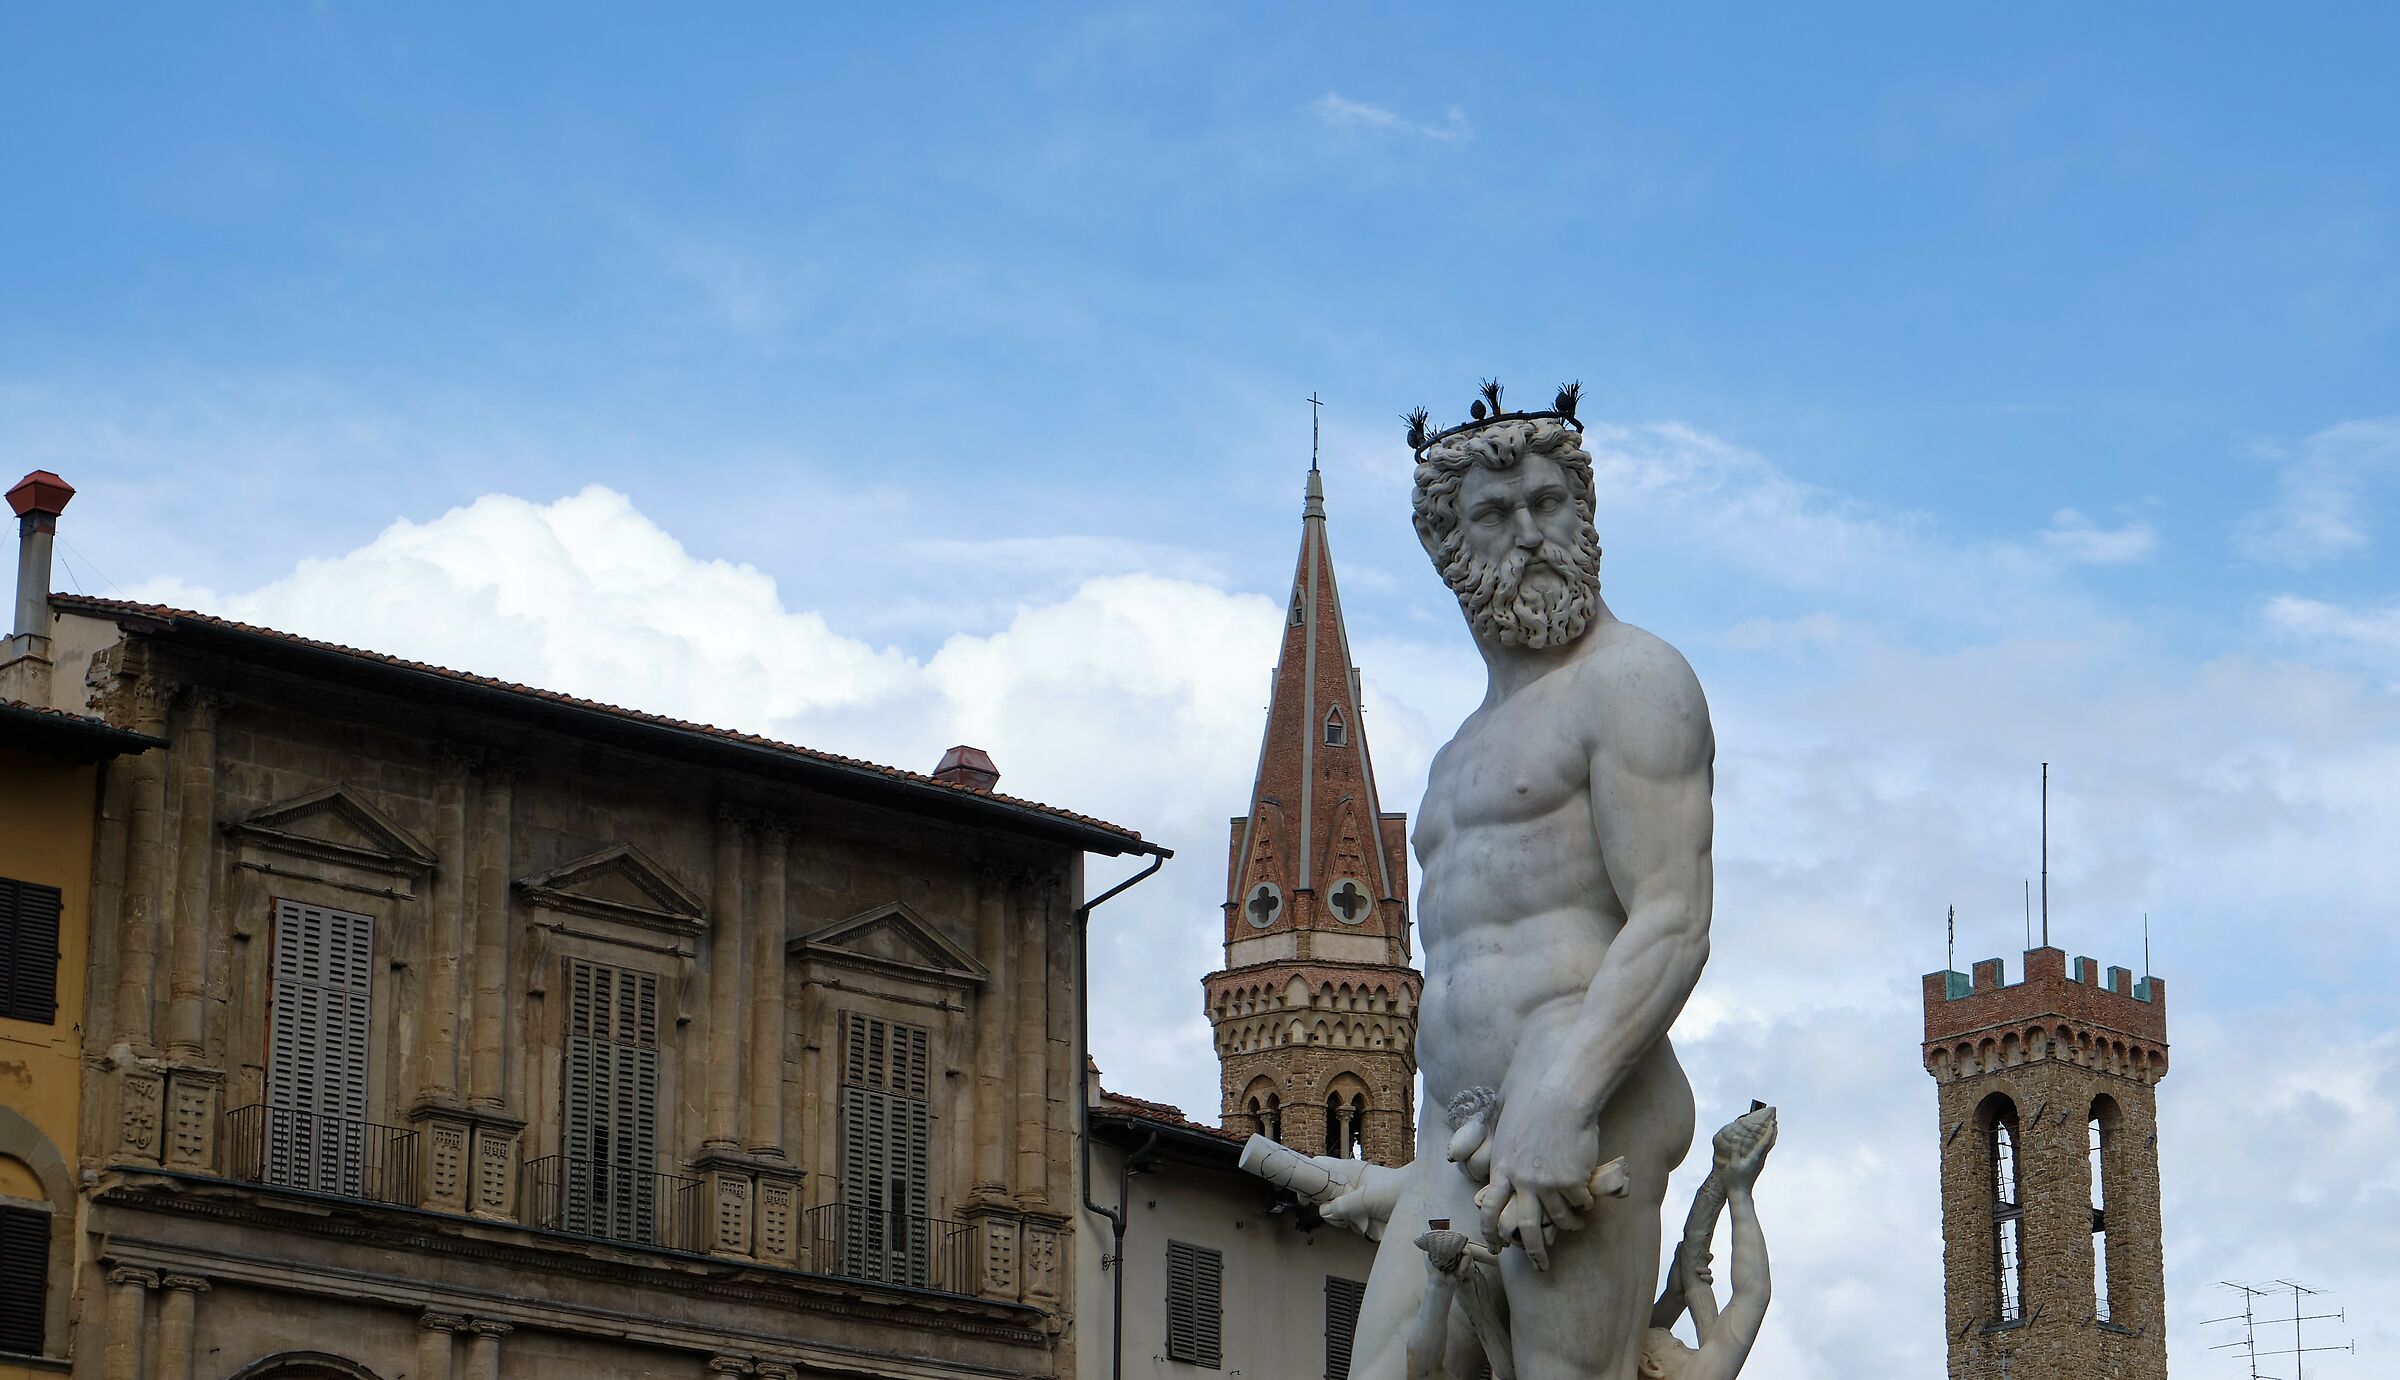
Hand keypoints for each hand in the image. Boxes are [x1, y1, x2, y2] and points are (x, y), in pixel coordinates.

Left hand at [1475, 1096, 1599, 1269]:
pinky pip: (1580, 1204)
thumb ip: (1513, 1168)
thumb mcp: (1515, 1142)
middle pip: (1527, 1227)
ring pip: (1560, 1217)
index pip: (1490, 1209)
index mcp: (1504, 1170)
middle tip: (1541, 1266)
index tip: (1497, 1247)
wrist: (1564, 1101)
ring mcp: (1547, 1183)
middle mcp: (1523, 1181)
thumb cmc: (1541, 1117)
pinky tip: (1587, 1196)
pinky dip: (1585, 1204)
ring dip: (1571, 1224)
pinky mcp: (1571, 1181)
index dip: (1491, 1231)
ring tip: (1577, 1223)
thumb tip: (1515, 1194)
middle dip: (1534, 1252)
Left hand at [1678, 1245, 1714, 1296]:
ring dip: (1706, 1269)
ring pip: (1709, 1270)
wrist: (1675, 1297)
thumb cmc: (1674, 1281)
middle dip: (1709, 1256)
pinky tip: (1701, 1277)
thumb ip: (1679, 1255)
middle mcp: (1697, 1269)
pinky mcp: (1704, 1285)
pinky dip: (1707, 1278)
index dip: (1701, 1249)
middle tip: (1707, 1255)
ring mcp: (1701, 1277)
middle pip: (1707, 1260)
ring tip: (1697, 1271)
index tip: (1701, 1247)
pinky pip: (1710, 1280)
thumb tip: (1682, 1243)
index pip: (1698, 1254)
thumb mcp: (1676, 1266)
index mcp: (1690, 1263)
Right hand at [1712, 1109, 1777, 1188]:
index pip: (1766, 1141)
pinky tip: (1762, 1142)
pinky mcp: (1757, 1165)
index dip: (1770, 1130)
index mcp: (1755, 1157)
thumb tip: (1737, 1136)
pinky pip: (1764, 1151)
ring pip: (1768, 1147)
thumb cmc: (1734, 1179)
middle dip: (1773, 1132)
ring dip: (1770, 1137)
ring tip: (1770, 1129)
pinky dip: (1765, 1143)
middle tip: (1775, 1121)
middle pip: (1771, 1143)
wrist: (1740, 1193)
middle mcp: (1760, 1159)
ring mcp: (1759, 1163)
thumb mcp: (1733, 1163)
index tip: (1773, 1121)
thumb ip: (1735, 1149)